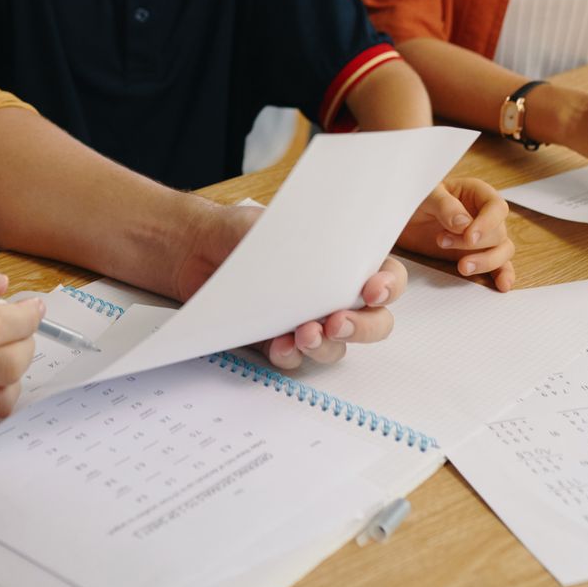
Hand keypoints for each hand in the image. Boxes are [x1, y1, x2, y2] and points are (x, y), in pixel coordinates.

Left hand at [171, 201, 405, 372]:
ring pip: (337, 347)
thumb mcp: (284, 226)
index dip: (390, 286)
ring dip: (326, 345)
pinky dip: (292, 356)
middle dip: (364, 327)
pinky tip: (280, 346)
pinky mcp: (279, 341)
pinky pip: (298, 359)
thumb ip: (316, 249)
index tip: (372, 289)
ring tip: (304, 334)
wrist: (197, 247)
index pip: (388, 277)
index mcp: (347, 262)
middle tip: (338, 322)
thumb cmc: (245, 230)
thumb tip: (334, 271)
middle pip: (375, 322)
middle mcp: (335, 295)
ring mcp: (309, 321)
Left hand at [396, 178, 515, 290]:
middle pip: (499, 233)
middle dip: (475, 244)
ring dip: (487, 262)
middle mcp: (485, 216)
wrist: (402, 221)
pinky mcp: (478, 255)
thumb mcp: (427, 196)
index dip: (487, 223)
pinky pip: (499, 266)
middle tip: (442, 241)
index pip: (496, 207)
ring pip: (503, 251)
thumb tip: (464, 224)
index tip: (469, 237)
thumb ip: (446, 206)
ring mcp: (484, 237)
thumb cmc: (416, 201)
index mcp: (477, 194)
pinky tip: (501, 285)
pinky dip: (502, 275)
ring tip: (462, 267)